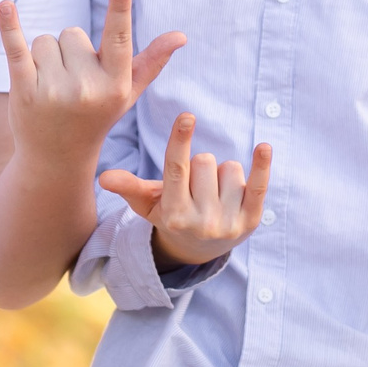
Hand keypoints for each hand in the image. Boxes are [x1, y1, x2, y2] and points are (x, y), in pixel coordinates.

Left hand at [0, 0, 184, 166]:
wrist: (56, 158)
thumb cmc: (96, 117)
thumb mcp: (127, 93)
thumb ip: (151, 62)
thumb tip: (181, 35)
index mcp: (114, 85)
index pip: (118, 39)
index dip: (119, 8)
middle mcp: (86, 88)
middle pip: (73, 34)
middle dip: (70, 51)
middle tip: (71, 84)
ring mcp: (53, 90)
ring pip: (47, 41)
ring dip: (45, 57)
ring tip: (51, 86)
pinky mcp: (24, 90)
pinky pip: (17, 49)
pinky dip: (10, 26)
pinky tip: (5, 5)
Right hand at [100, 113, 271, 269]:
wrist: (200, 250)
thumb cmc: (171, 215)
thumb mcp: (148, 204)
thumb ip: (129, 188)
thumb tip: (104, 177)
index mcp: (173, 213)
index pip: (177, 169)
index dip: (181, 140)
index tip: (187, 116)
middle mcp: (201, 221)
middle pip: (206, 161)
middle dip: (202, 165)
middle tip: (197, 187)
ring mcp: (228, 223)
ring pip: (230, 168)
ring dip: (224, 175)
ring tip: (215, 195)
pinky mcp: (251, 221)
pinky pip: (258, 186)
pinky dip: (261, 166)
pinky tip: (263, 147)